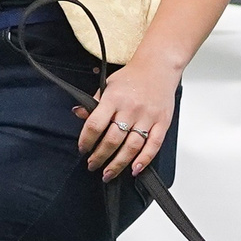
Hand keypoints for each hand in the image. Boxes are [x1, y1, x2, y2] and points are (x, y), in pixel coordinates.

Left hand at [75, 55, 177, 179]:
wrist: (158, 66)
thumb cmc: (132, 77)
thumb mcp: (108, 85)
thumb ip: (94, 101)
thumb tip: (79, 114)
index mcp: (114, 98)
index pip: (96, 124)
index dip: (86, 141)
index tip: (83, 149)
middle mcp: (131, 108)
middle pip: (112, 140)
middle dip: (99, 157)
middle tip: (92, 165)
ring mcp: (148, 117)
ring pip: (131, 147)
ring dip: (118, 163)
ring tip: (108, 173)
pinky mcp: (162, 123)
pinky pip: (153, 145)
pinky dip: (144, 160)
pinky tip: (134, 169)